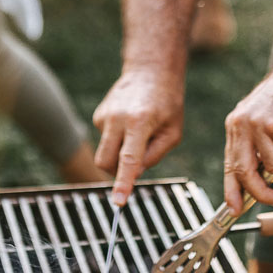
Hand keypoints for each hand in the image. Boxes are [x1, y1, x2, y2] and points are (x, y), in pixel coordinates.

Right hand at [93, 69, 185, 205]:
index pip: (128, 159)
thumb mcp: (173, 132)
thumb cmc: (167, 103)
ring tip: (138, 134)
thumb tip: (134, 173)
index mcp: (140, 122)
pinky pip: (105, 140)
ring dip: (119, 153)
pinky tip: (129, 124)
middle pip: (105, 161)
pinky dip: (117, 140)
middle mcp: (117, 118)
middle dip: (116, 172)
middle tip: (136, 163)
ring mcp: (105, 115)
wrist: (150, 71)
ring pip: (105, 152)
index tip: (118, 201)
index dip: (123, 183)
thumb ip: (155, 155)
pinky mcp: (98, 114)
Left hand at [222, 64, 272, 212]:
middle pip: (246, 172)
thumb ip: (260, 147)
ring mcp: (258, 124)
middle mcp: (242, 124)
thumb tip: (263, 181)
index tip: (235, 210)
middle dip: (262, 193)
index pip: (229, 165)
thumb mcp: (265, 121)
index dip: (232, 191)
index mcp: (235, 126)